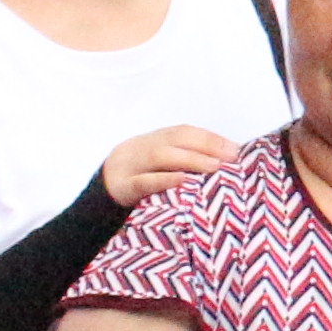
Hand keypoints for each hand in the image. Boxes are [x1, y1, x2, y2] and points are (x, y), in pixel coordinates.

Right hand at [102, 123, 240, 206]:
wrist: (97, 198)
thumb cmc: (140, 183)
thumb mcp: (158, 167)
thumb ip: (184, 161)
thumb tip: (225, 161)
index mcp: (152, 141)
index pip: (183, 132)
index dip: (209, 137)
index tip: (234, 148)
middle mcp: (141, 148)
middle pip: (175, 140)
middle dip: (206, 146)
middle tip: (231, 157)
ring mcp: (129, 166)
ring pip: (160, 156)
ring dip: (190, 160)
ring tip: (214, 167)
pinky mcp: (121, 188)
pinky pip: (143, 182)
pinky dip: (163, 180)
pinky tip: (183, 181)